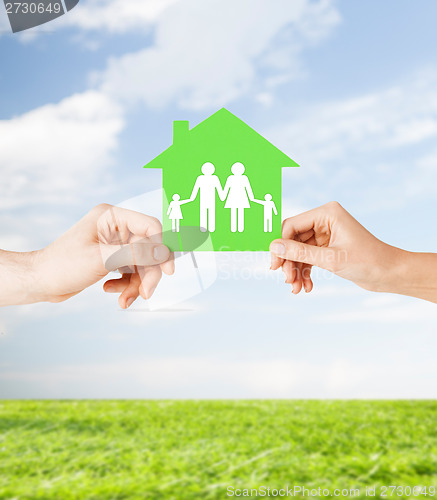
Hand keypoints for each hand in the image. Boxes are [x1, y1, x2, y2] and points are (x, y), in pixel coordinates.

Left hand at [33, 204, 173, 307]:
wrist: (40, 281)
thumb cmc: (62, 265)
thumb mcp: (102, 259)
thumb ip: (136, 254)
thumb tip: (164, 252)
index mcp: (111, 217)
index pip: (149, 227)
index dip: (162, 248)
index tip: (167, 270)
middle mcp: (116, 227)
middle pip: (148, 250)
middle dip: (147, 274)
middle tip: (145, 294)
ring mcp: (114, 243)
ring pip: (141, 264)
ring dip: (136, 284)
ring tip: (124, 300)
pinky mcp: (112, 258)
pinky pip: (131, 272)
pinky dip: (125, 285)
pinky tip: (110, 290)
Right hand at [269, 201, 406, 295]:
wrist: (390, 274)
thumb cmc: (367, 261)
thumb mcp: (330, 259)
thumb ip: (300, 253)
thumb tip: (274, 247)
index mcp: (327, 213)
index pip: (292, 226)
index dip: (281, 245)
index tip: (275, 265)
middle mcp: (325, 220)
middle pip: (293, 239)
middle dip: (289, 261)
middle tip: (287, 280)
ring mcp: (326, 233)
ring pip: (299, 251)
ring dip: (296, 270)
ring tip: (297, 289)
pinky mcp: (328, 246)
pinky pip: (308, 257)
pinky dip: (305, 272)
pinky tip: (307, 287)